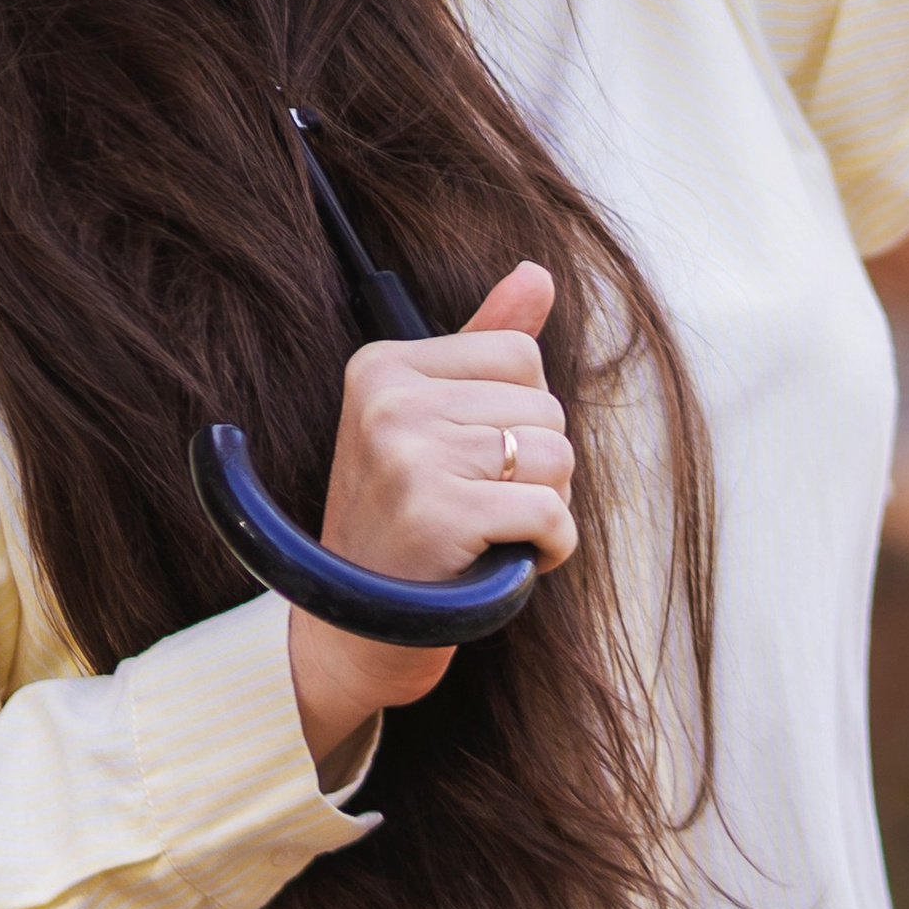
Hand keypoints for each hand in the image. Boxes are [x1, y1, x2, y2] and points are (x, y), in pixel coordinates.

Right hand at [285, 262, 576, 776]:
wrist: (353, 636)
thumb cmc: (404, 525)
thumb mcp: (429, 423)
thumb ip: (483, 345)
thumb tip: (539, 273)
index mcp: (382, 366)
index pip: (521, 356)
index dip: (521, 418)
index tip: (472, 462)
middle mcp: (388, 401)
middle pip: (545, 406)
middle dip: (535, 467)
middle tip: (476, 509)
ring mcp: (408, 456)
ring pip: (555, 456)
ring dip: (545, 509)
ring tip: (486, 535)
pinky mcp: (438, 515)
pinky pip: (553, 512)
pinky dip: (551, 548)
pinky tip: (506, 566)